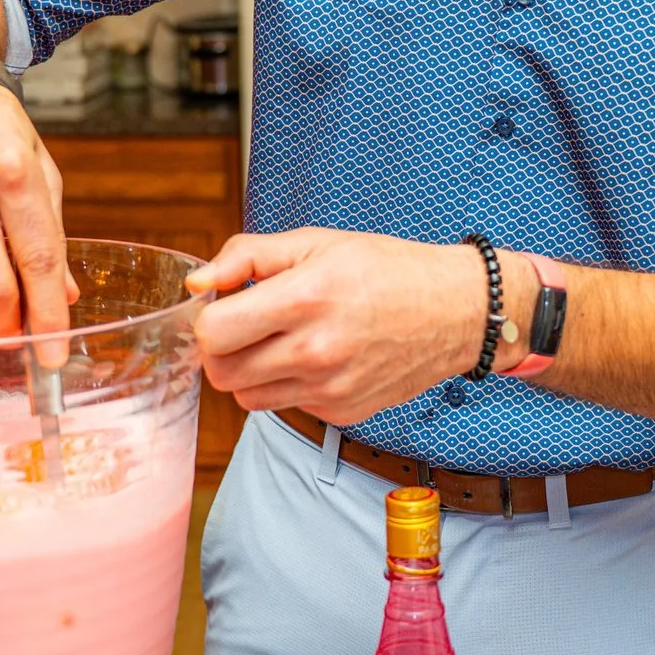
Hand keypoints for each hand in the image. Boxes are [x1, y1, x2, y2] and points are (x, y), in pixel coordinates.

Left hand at [185, 229, 487, 423]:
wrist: (456, 311)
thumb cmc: (388, 269)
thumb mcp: (316, 241)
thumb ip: (247, 257)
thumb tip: (198, 282)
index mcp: (305, 298)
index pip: (211, 334)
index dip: (207, 318)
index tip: (223, 306)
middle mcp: (315, 351)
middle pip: (220, 373)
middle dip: (221, 348)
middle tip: (245, 326)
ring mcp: (329, 388)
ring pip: (246, 397)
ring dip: (250, 371)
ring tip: (280, 340)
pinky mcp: (341, 413)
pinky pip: (286, 406)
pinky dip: (287, 385)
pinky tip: (316, 357)